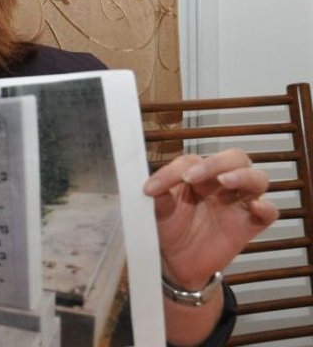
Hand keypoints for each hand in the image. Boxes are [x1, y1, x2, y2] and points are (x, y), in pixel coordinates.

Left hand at [144, 148, 278, 288]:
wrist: (176, 263)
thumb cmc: (169, 229)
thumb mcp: (157, 212)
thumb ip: (158, 198)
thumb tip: (151, 189)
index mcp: (197, 175)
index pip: (192, 161)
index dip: (172, 171)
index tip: (151, 189)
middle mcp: (220, 185)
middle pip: (234, 159)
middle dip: (216, 163)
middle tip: (192, 176)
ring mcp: (237, 204)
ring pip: (257, 178)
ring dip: (243, 176)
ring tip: (224, 181)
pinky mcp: (249, 225)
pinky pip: (269, 212)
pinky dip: (266, 207)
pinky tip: (255, 207)